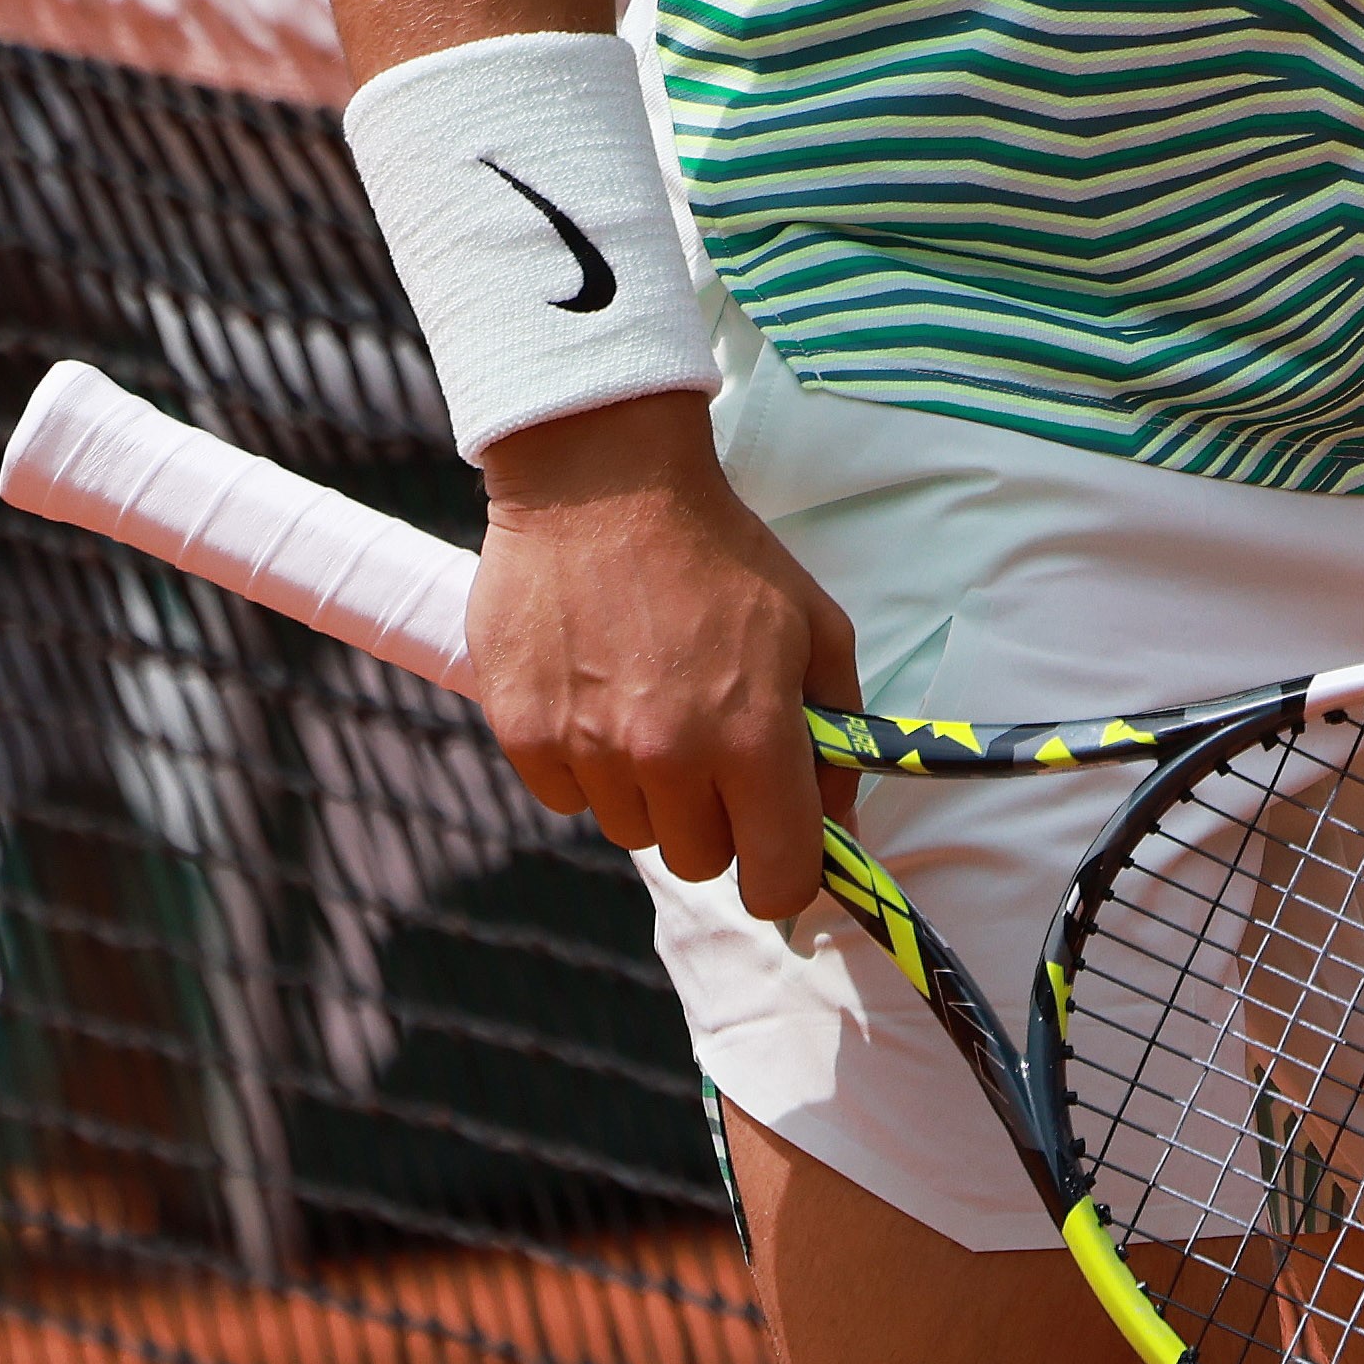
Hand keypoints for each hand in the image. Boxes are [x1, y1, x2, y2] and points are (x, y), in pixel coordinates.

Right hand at [466, 388, 854, 926]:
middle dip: (717, 820)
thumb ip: (836, 731)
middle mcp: (669, 755)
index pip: (778, 875)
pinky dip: (585, 765)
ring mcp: (589, 749)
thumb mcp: (813, 626)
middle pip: (700, 859)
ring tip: (650, 705)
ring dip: (647, 791)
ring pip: (630, 831)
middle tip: (714, 751)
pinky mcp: (524, 735)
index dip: (786, 881)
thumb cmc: (721, 552)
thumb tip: (839, 818)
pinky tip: (596, 693)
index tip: (782, 866)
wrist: (603, 482)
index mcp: (752, 734)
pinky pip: (567, 797)